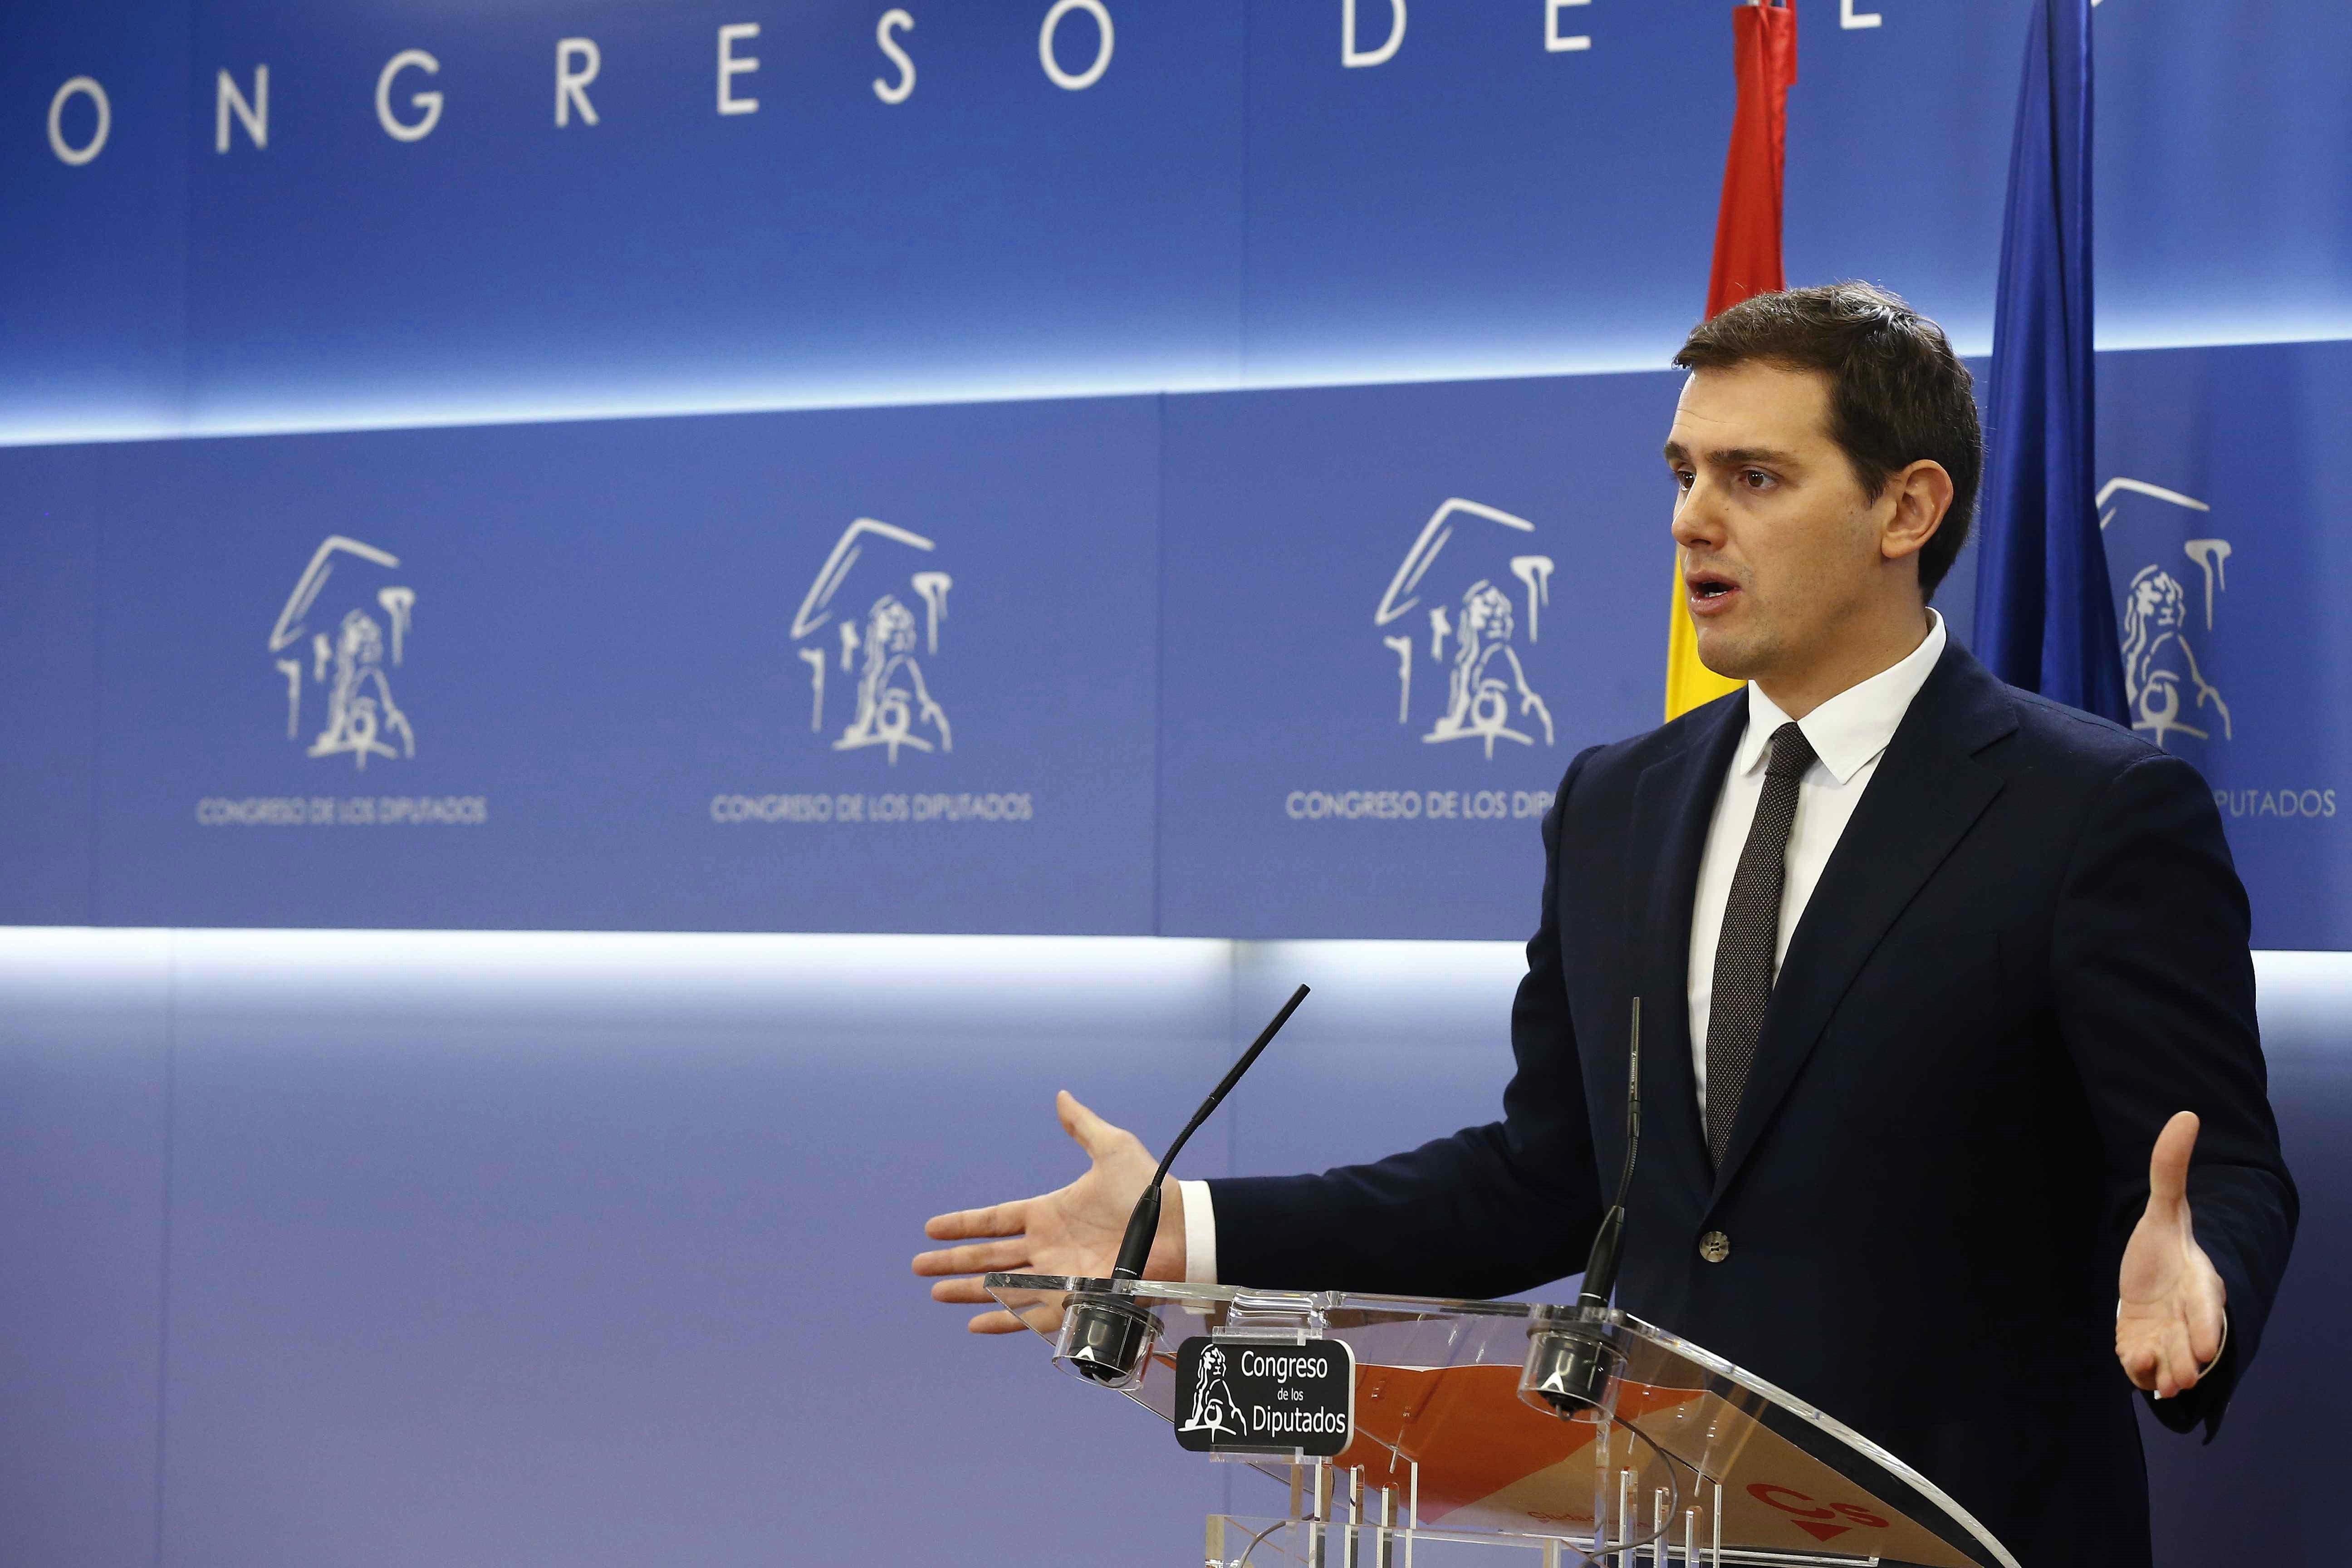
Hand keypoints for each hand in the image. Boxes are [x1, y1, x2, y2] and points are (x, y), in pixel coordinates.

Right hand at [912, 1091, 1186, 1333]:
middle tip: (918, 1266)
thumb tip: (1061, 1096)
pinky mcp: (1070, 1300)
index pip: (995, 1220)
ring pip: (998, 1285)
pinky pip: (1027, 1313)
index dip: (963, 1224)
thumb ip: (1083, 1126)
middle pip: (987, 1255)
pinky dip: (1001, 1320)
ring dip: (966, 1290)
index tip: (932, 1228)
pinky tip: (976, 1323)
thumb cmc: (1149, 1191)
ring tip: (936, 1294)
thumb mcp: (1113, 1150)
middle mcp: (1046, 1247)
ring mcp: (1055, 1275)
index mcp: (1049, 1213)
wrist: (1179, 1232)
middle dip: (952, 1261)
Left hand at [2116, 1110, 2227, 1398]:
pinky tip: (2135, 1362)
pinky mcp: (2146, 1353)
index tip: (2208, 1348)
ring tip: (2157, 1376)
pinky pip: (2143, 1370)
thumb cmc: (2162, 1248)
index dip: (2209, 1328)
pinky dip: (2138, 1371)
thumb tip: (2185, 1114)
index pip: (2209, 1309)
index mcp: (2201, 1285)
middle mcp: (2189, 1318)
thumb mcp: (2163, 1209)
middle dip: (2188, 1364)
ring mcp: (2169, 1339)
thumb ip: (2171, 1169)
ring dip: (2165, 1374)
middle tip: (2178, 1376)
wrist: (2145, 1284)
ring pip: (2171, 1365)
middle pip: (2193, 1348)